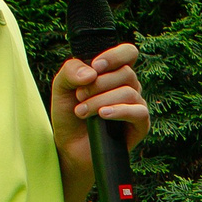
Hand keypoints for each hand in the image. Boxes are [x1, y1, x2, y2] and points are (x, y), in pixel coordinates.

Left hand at [50, 42, 149, 190]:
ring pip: (129, 92)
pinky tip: (103, 115)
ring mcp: (136, 106)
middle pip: (126, 72)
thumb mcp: (61, 87)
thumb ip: (71, 71)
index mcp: (113, 73)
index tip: (96, 67)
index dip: (115, 56)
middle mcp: (128, 87)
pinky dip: (119, 111)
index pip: (128, 53)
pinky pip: (138, 112)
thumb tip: (92, 72)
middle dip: (98, 84)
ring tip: (82, 112)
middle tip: (79, 96)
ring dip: (101, 100)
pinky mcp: (140, 125)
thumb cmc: (69, 116)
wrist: (70, 148)